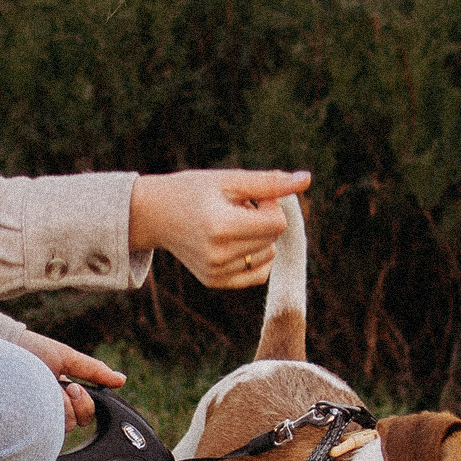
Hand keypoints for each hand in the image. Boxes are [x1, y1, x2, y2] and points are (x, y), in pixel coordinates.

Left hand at [12, 329, 125, 429]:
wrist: (1, 350)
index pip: (84, 413)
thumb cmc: (30, 351)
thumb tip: (121, 380)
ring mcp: (37, 418)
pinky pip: (44, 431)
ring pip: (62, 427)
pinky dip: (43, 415)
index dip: (84, 403)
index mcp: (63, 395)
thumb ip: (94, 370)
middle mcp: (51, 409)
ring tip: (42, 389)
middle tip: (61, 387)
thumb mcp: (67, 357)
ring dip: (57, 407)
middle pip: (76, 422)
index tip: (73, 386)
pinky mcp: (22, 426)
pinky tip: (32, 402)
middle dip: (73, 404)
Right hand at [129, 168, 311, 290]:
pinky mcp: (214, 281)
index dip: (270, 205)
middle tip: (236, 208)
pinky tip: (234, 241)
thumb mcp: (230, 180)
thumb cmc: (193, 190)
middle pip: (273, 239)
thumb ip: (270, 182)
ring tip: (230, 223)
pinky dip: (255, 257)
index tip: (251, 197)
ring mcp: (215, 272)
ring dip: (258, 238)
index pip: (277, 223)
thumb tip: (307, 179)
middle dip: (264, 220)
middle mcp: (218, 254)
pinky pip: (257, 274)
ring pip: (268, 256)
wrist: (154, 214)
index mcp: (222, 226)